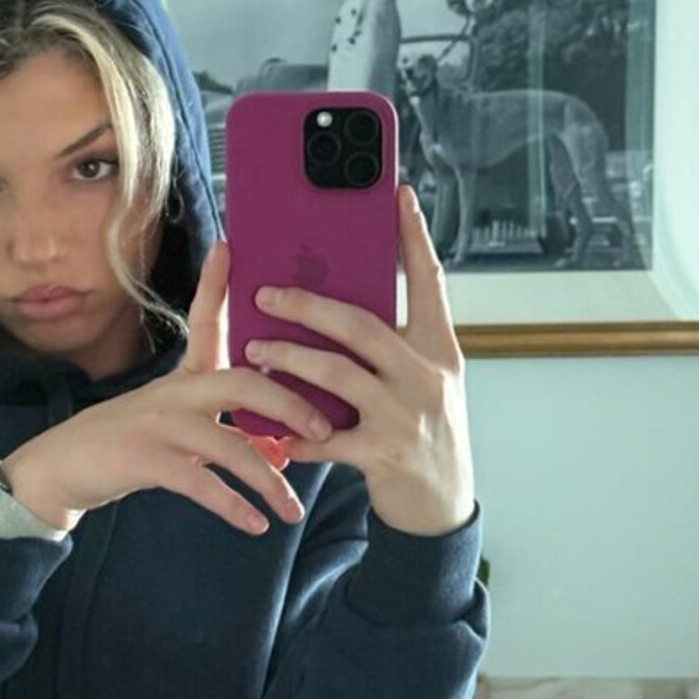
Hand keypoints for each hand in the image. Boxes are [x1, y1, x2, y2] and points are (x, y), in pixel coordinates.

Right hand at [2, 241, 327, 534]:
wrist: (61, 468)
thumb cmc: (128, 444)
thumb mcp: (177, 428)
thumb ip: (229, 433)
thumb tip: (283, 452)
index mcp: (184, 378)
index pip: (205, 322)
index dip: (216, 285)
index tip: (230, 247)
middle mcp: (173, 392)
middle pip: (241, 383)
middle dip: (289, 403)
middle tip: (326, 428)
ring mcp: (157, 424)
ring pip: (228, 445)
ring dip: (267, 480)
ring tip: (292, 510)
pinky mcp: (144, 459)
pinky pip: (199, 482)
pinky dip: (232, 506)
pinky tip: (255, 524)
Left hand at [238, 185, 475, 537]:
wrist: (443, 504)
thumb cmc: (424, 431)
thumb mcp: (425, 381)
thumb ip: (394, 346)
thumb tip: (338, 306)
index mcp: (439, 348)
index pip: (429, 282)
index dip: (414, 237)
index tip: (399, 194)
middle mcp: (428, 375)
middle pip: (361, 324)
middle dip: (306, 306)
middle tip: (264, 295)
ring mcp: (406, 415)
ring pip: (337, 374)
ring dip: (289, 360)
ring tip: (255, 352)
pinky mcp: (384, 454)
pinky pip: (327, 438)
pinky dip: (294, 434)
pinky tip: (272, 432)